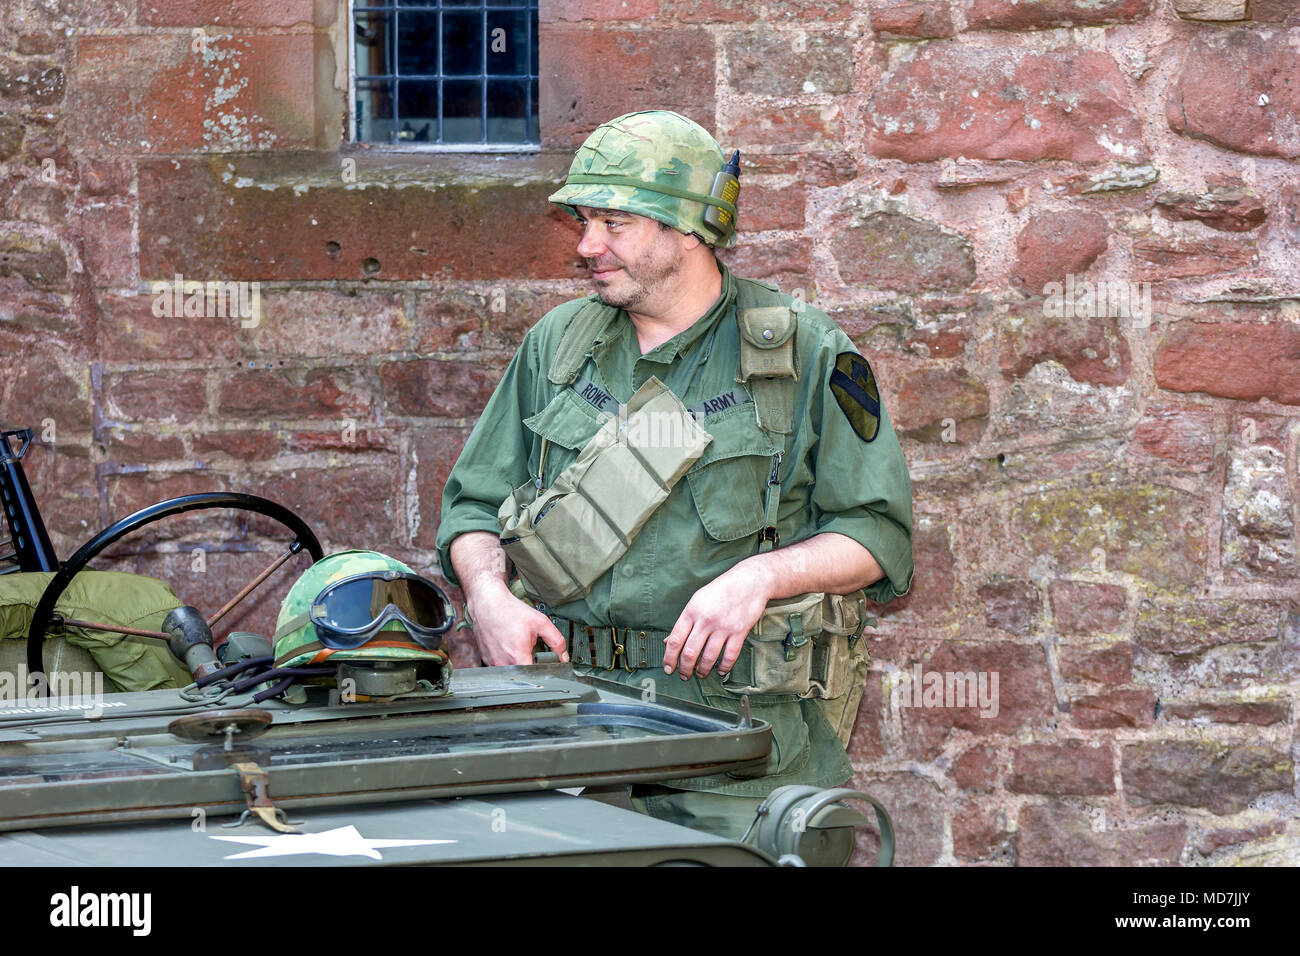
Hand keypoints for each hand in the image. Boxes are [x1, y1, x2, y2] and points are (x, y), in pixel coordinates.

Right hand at [467, 583, 567, 666]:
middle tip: (531, 653)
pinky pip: (500, 666)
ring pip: (510, 672)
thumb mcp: (540, 622)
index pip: (532, 678)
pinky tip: (507, 646)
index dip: (541, 675)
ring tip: (517, 647)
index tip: (544, 668)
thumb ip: (556, 641)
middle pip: (522, 675)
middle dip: (529, 666)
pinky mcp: (486, 659)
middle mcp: (502, 662)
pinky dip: (506, 659)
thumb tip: (563, 657)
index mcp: (517, 655)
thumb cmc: (511, 611)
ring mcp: (492, 662)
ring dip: (517, 663)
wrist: (488, 603)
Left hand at [663, 560, 772, 679]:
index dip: (669, 658)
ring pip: (708, 657)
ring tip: (700, 674)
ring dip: (702, 671)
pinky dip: (723, 667)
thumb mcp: (697, 601)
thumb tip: (669, 642)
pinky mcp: (739, 632)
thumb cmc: (721, 590)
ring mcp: (723, 626)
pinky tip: (720, 670)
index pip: (675, 639)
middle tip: (684, 676)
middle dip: (685, 669)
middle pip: (690, 652)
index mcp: (692, 611)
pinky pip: (729, 656)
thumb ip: (684, 622)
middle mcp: (706, 620)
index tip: (668, 668)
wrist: (750, 581)